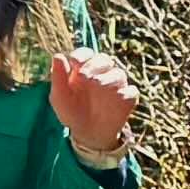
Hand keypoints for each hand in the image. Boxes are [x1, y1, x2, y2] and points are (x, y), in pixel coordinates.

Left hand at [50, 46, 139, 163]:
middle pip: (104, 59)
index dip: (82, 55)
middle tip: (83, 76)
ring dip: (108, 78)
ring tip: (97, 86)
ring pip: (118, 74)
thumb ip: (58, 77)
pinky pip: (131, 91)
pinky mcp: (127, 98)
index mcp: (84, 68)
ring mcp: (116, 85)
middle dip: (94, 65)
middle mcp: (102, 73)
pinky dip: (125, 93)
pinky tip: (116, 98)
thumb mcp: (60, 98)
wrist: (87, 134)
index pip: (86, 54)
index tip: (75, 62)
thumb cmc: (72, 112)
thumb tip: (58, 56)